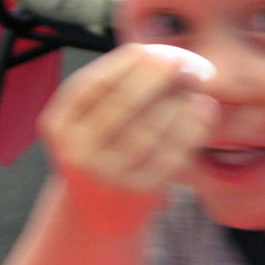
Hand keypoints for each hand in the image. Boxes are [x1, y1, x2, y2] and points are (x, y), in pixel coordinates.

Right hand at [39, 44, 218, 229]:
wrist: (97, 214)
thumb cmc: (101, 152)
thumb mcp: (90, 122)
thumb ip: (116, 89)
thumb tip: (163, 54)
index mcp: (60, 124)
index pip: (95, 82)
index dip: (130, 62)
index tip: (158, 50)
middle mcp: (78, 150)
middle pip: (123, 102)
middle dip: (158, 76)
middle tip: (184, 62)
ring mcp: (108, 174)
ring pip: (150, 127)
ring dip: (179, 100)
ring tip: (196, 84)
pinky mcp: (138, 192)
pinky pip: (172, 153)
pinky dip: (192, 126)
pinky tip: (203, 109)